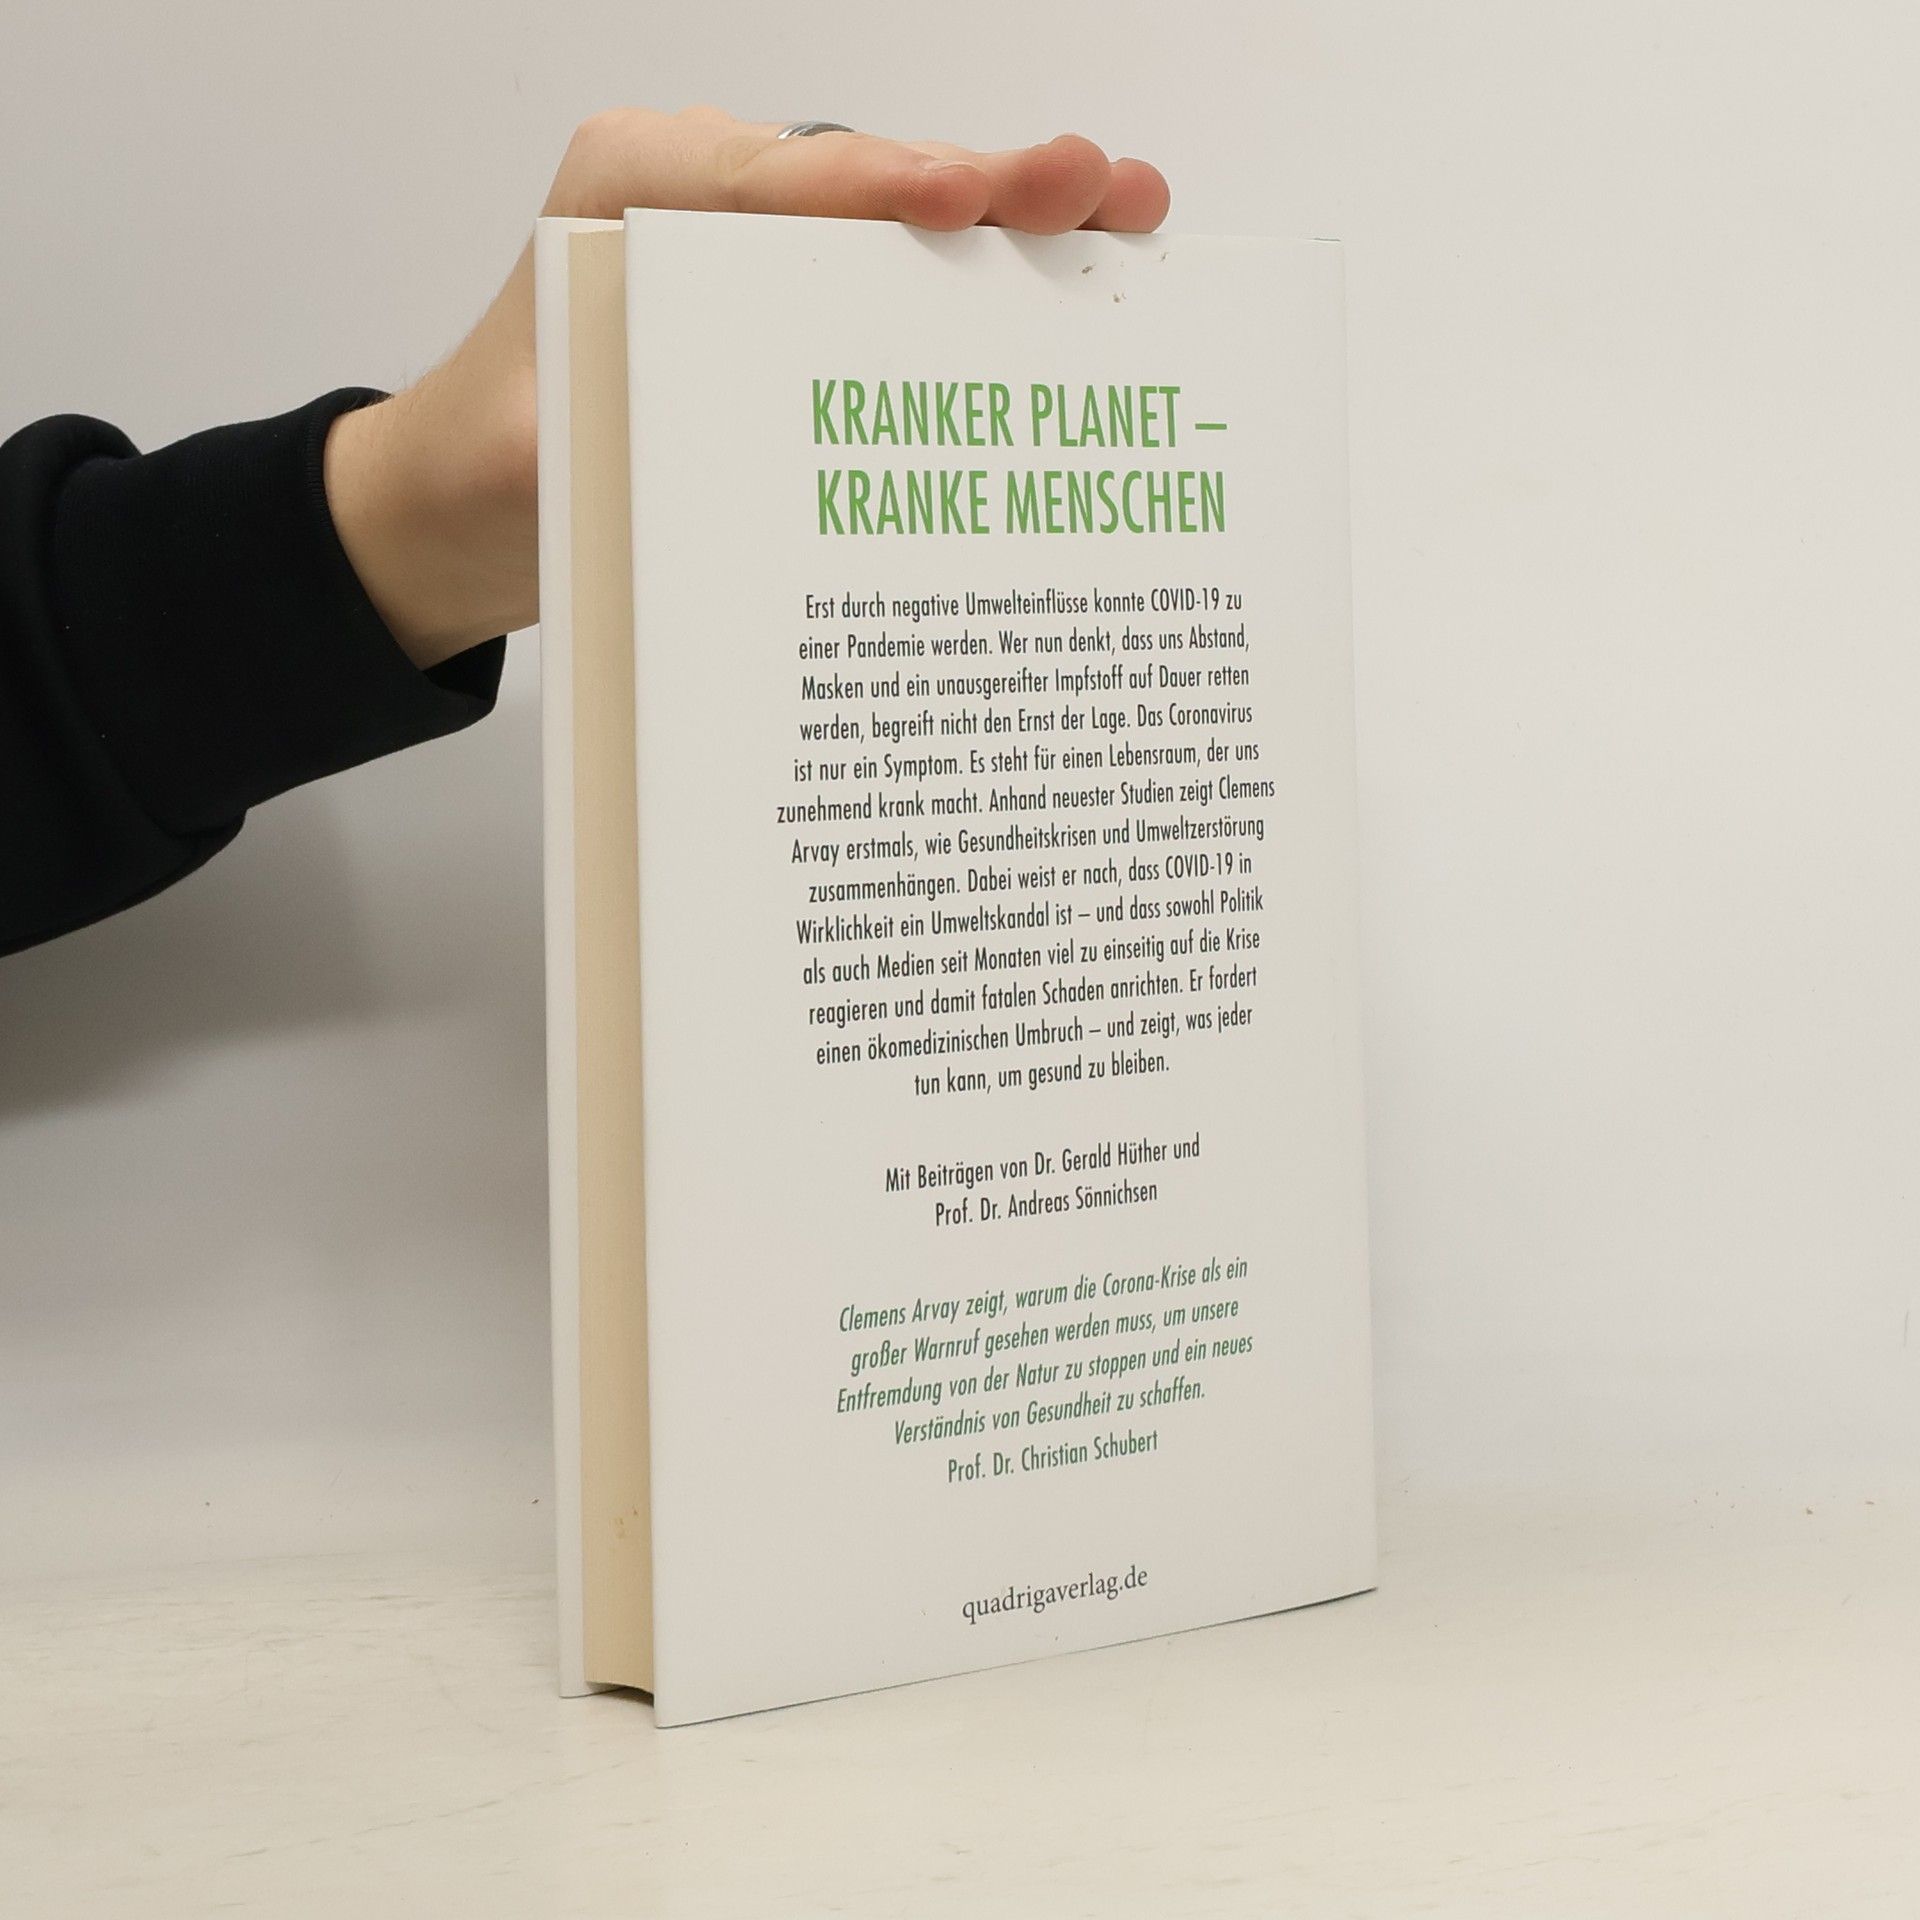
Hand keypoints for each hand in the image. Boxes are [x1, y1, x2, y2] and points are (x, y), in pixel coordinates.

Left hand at [323, 107, 1172, 667]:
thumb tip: (683, 435)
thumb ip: (595, 429)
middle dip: (989, 185)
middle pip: (866, 178)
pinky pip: (889, 276)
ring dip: (1009, 224)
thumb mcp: (527, 457)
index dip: (889, 185)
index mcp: (630, 190)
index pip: (780, 179)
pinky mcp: (781, 296)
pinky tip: (1064, 285)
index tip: (974, 195)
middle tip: (1100, 186)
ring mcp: (751, 241)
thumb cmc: (489, 464)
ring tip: (1123, 217)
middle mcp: (700, 193)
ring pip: (897, 219)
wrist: (460, 498)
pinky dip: (977, 282)